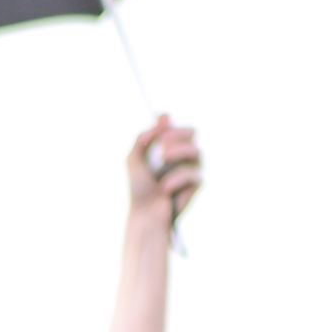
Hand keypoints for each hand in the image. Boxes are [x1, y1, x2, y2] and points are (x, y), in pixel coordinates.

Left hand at [127, 114, 202, 228]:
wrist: (145, 213)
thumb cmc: (138, 188)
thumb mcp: (134, 159)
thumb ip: (143, 137)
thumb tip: (164, 117)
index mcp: (168, 146)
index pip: (176, 126)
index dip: (169, 124)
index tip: (158, 130)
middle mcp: (182, 154)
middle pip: (192, 131)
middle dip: (177, 134)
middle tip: (162, 144)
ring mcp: (191, 167)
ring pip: (195, 150)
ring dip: (178, 151)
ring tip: (162, 159)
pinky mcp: (197, 183)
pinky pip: (191, 173)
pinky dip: (176, 179)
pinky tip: (164, 189)